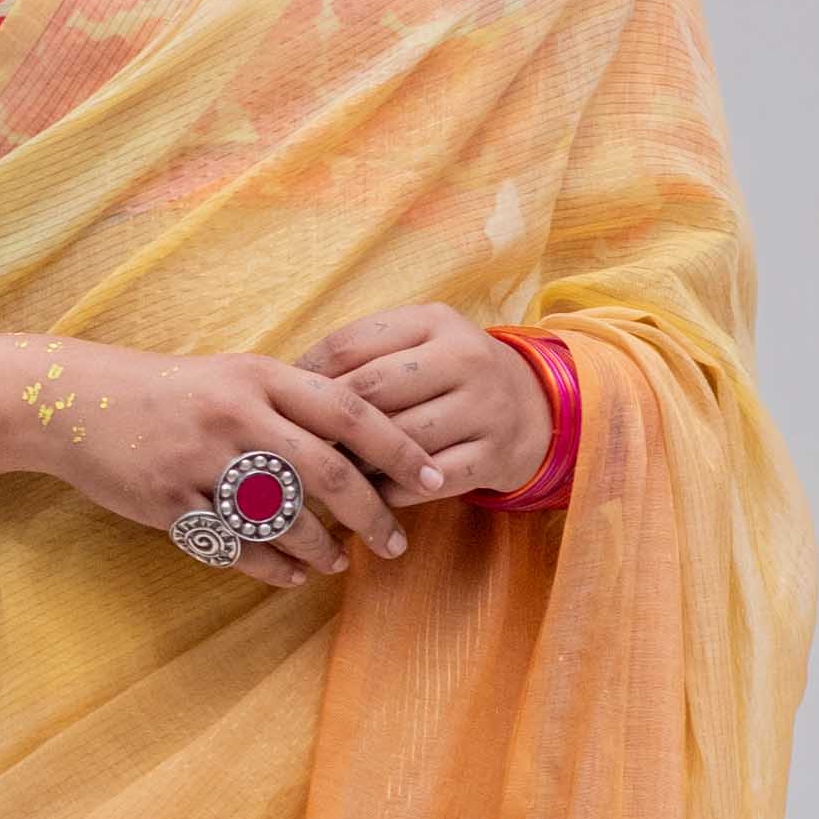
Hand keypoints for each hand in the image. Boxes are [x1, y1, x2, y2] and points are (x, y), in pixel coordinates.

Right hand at [9, 335, 443, 587]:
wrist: (75, 401)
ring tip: (338, 561)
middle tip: (398, 541)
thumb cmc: (168, 391)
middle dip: (371, 512)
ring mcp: (201, 461)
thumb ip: (291, 401)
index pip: (348, 411)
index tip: (435, 476)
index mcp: (259, 377)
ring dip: (320, 546)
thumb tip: (361, 438)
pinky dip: (271, 566)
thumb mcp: (232, 376)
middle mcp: (236, 415)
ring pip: (283, 515)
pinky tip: (291, 575)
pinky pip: (235, 545)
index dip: (397, 446)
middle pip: (325, 472)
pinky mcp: (170, 501)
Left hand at [291, 303, 554, 499]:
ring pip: (399, 439)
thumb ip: (363, 353)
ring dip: (357, 462)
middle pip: (372, 391)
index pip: (351, 344)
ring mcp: (485, 407)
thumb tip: (286, 380)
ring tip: (328, 474)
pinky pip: (427, 480)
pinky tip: (371, 497)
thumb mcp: (418, 343)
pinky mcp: (495, 454)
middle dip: (328, 423)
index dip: (307, 376)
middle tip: (294, 446)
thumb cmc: (449, 375)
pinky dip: (392, 492)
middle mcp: (465, 357)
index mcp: (434, 321)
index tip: (282, 402)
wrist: (536, 407)